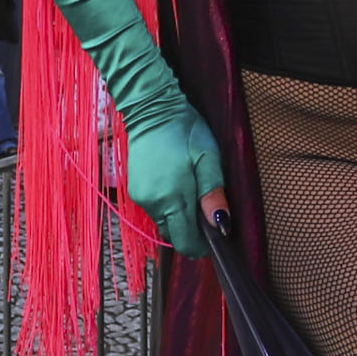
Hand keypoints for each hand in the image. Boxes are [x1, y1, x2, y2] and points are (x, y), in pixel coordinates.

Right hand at [118, 102, 227, 257]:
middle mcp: (153, 204)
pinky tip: (175, 184)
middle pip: (174, 235)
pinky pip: (155, 210)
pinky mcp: (135, 190)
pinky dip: (167, 206)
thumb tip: (221, 225)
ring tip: (191, 190)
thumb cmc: (185, 130)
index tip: (215, 234)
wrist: (151, 109)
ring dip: (179, 217)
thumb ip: (213, 193)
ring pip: (164, 223)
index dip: (201, 245)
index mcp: (173, 199)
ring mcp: (141, 198)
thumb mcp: (208, 158)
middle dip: (191, 231)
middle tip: (206, 208)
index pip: (186, 242)